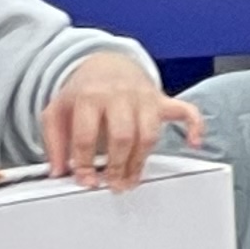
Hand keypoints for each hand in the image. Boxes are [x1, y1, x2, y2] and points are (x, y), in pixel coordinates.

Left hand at [44, 56, 204, 191]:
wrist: (108, 64)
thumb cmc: (85, 91)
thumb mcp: (58, 111)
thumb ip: (54, 141)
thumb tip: (58, 171)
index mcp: (90, 96)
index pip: (86, 135)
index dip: (84, 162)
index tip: (85, 179)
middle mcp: (119, 95)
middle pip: (123, 136)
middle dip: (117, 166)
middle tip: (113, 184)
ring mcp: (144, 97)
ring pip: (149, 134)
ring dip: (141, 161)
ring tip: (131, 179)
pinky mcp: (163, 100)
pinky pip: (186, 111)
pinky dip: (194, 127)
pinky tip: (193, 143)